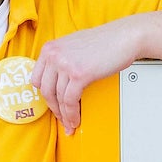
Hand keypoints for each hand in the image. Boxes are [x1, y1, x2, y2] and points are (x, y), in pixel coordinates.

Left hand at [30, 18, 143, 134]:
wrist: (123, 37)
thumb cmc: (104, 42)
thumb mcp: (73, 47)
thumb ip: (62, 60)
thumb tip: (58, 82)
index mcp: (50, 48)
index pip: (37, 78)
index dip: (45, 95)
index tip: (52, 104)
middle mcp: (54, 55)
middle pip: (46, 90)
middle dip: (54, 108)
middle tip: (61, 118)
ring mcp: (65, 64)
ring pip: (58, 98)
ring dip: (65, 115)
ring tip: (71, 123)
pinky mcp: (78, 74)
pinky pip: (70, 101)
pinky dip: (72, 113)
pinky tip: (76, 118)